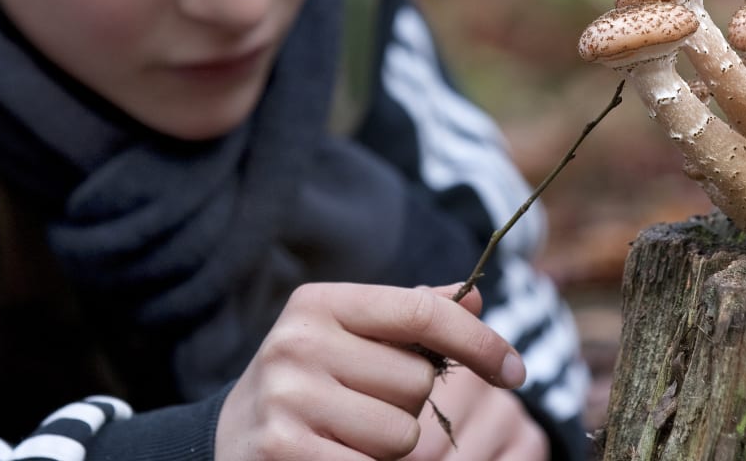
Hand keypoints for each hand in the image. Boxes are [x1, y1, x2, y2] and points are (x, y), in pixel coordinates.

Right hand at [216, 283, 527, 460]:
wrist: (230, 440)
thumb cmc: (310, 384)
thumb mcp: (350, 340)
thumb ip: (411, 320)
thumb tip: (475, 300)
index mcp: (319, 303)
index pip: (423, 312)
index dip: (480, 343)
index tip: (516, 371)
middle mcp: (298, 343)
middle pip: (417, 382)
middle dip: (407, 405)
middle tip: (360, 407)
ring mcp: (288, 399)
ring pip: (403, 433)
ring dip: (389, 446)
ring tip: (345, 435)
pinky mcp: (284, 449)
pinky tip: (333, 456)